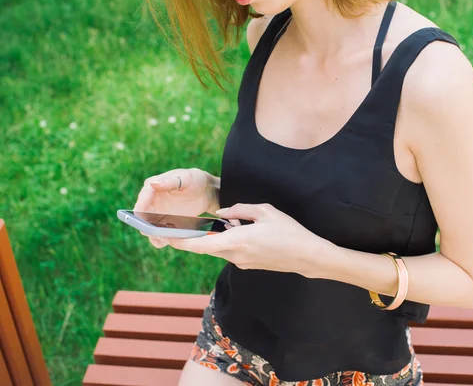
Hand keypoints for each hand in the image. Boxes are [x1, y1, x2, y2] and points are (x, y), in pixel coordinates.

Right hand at [133, 168, 218, 247]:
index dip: (140, 206)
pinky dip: (162, 239)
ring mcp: (157, 214)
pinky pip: (160, 234)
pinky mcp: (165, 224)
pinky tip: (167, 242)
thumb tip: (152, 184)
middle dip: (145, 224)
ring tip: (161, 239)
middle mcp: (151, 202)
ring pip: (149, 227)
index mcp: (153, 187)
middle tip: (153, 231)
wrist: (205, 192)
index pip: (143, 197)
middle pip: (142, 215)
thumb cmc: (194, 180)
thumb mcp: (186, 177)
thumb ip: (170, 181)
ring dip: (152, 234)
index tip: (138, 215)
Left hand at [158, 203, 333, 276]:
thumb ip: (239, 210)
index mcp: (237, 240)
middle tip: (173, 227)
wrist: (307, 256)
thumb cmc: (289, 231)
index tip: (162, 236)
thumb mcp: (265, 211)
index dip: (178, 241)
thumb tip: (221, 213)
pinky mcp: (248, 265)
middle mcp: (235, 255)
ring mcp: (241, 262)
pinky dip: (224, 241)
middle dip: (189, 238)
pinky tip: (233, 229)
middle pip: (204, 248)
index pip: (199, 244)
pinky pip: (229, 251)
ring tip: (207, 224)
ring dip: (210, 239)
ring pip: (217, 249)